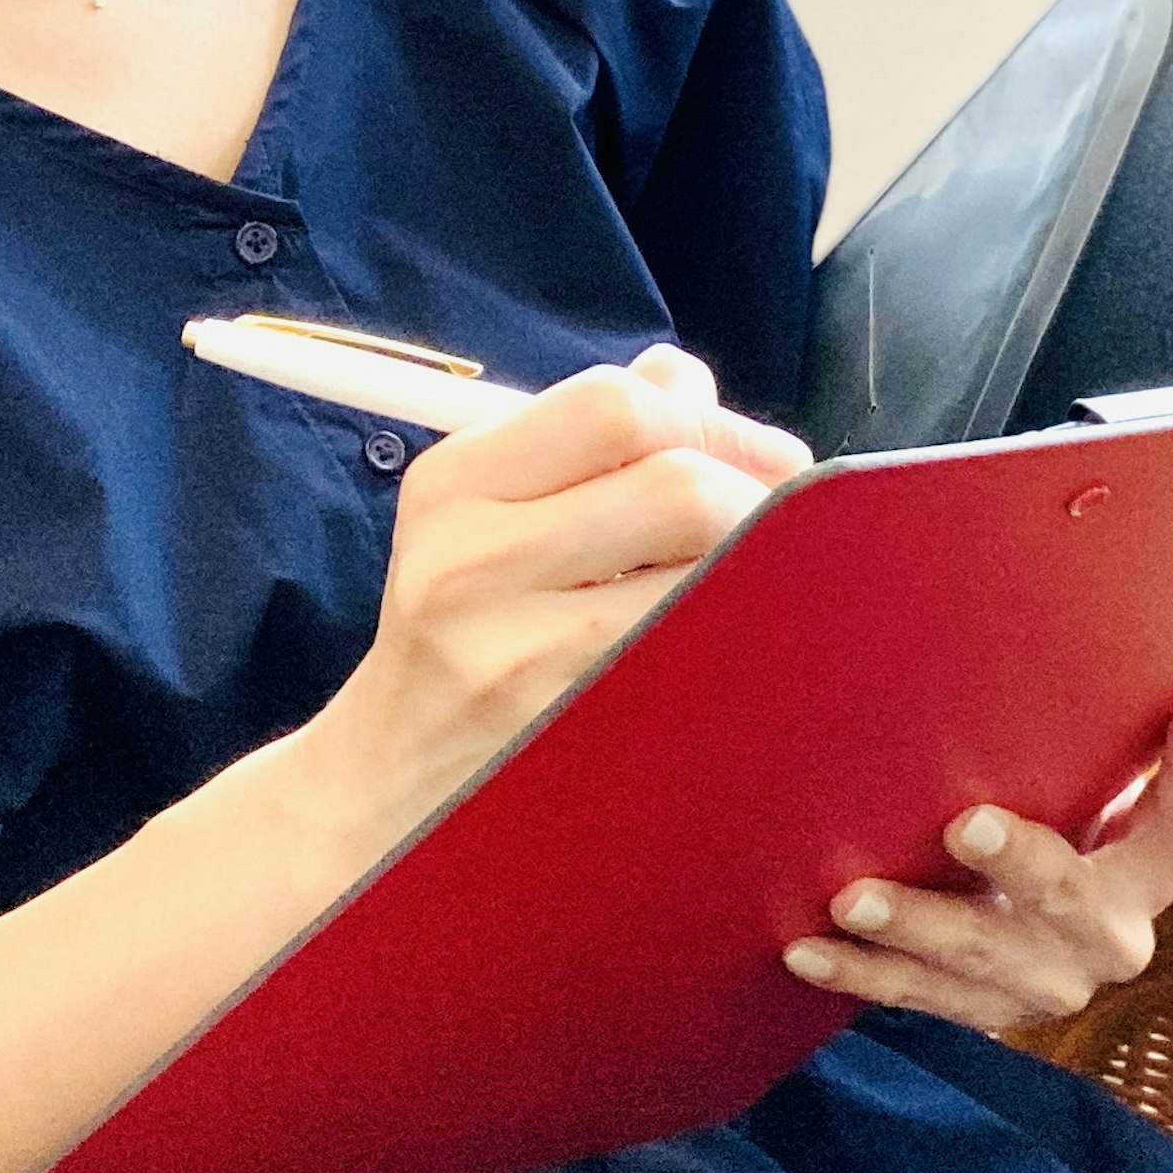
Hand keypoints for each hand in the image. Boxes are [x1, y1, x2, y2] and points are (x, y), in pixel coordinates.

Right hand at [288, 345, 806, 871]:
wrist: (381, 792)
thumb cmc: (458, 638)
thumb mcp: (485, 523)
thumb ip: (586, 442)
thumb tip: (689, 381)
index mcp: (454, 485)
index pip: (613, 406)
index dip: (715, 422)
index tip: (759, 458)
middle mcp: (470, 563)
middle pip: (678, 488)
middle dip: (760, 498)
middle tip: (790, 529)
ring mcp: (515, 660)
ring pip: (705, 580)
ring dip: (764, 576)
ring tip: (768, 587)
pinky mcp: (567, 739)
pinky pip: (698, 667)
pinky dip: (742, 646)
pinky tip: (740, 651)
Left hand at [780, 692, 1172, 1031]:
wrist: (1049, 940)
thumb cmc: (1070, 825)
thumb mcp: (1101, 786)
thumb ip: (1117, 739)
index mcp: (1152, 873)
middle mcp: (1108, 939)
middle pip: (1063, 895)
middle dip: (1014, 863)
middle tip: (964, 824)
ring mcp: (1044, 986)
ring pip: (976, 957)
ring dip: (912, 927)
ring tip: (852, 900)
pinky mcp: (983, 1010)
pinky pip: (916, 995)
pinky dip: (860, 973)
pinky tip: (806, 950)